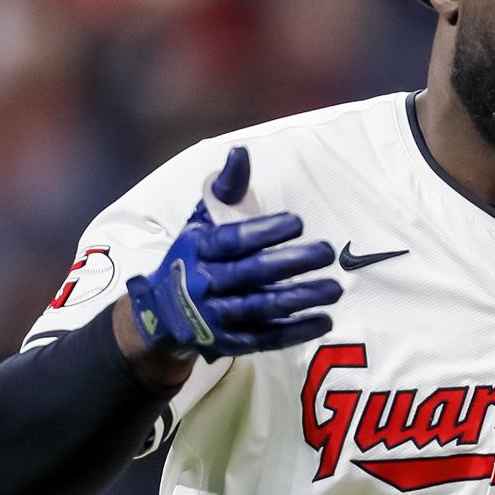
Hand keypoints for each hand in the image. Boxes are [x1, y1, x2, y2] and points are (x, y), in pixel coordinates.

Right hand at [126, 147, 340, 361]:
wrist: (161, 313)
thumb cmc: (193, 256)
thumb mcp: (201, 220)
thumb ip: (225, 188)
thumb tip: (241, 152)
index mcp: (199, 249)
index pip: (234, 240)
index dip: (265, 231)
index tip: (298, 222)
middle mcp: (205, 284)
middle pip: (251, 274)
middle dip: (291, 263)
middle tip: (326, 252)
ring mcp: (217, 317)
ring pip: (261, 308)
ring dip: (300, 300)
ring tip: (333, 289)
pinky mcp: (231, 342)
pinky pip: (266, 339)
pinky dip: (295, 332)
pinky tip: (324, 320)